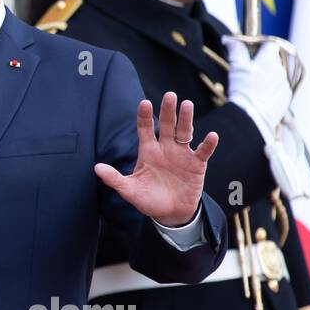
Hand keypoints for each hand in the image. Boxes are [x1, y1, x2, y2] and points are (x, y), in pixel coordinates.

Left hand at [94, 91, 218, 225]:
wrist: (170, 213)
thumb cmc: (148, 199)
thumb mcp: (129, 190)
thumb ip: (114, 179)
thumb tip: (96, 168)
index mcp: (148, 151)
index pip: (145, 129)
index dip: (145, 116)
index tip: (144, 103)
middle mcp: (165, 148)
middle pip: (167, 125)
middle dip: (168, 111)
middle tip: (169, 95)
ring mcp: (182, 154)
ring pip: (185, 132)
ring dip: (186, 119)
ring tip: (187, 105)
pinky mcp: (196, 165)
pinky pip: (203, 152)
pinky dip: (208, 144)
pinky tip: (212, 136)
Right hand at [225, 38, 292, 137]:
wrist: (252, 116)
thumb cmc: (243, 90)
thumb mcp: (236, 67)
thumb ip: (235, 50)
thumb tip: (229, 39)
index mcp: (269, 60)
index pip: (271, 45)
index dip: (262, 46)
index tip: (253, 51)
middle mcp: (281, 70)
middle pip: (275, 60)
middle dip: (264, 63)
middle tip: (251, 71)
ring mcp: (285, 84)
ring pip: (278, 74)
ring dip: (269, 76)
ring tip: (255, 86)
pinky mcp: (286, 97)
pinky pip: (281, 88)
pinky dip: (272, 89)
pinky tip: (260, 96)